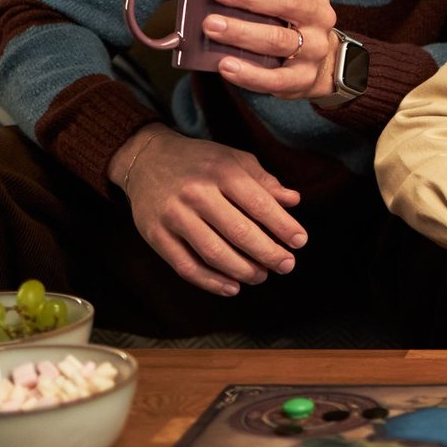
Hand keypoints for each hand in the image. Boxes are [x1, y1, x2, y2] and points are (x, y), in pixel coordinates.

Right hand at [111, 126, 304, 296]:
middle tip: (287, 265)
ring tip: (262, 276)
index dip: (283, 226)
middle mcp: (196, 193)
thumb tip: (294, 201)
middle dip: (268, 253)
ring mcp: (173, 216)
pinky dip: (211, 282)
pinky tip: (232, 287)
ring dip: (243, 270)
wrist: (146, 158)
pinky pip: (185, 266)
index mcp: (221, 171)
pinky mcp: (155, 235)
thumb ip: (264, 181)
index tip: (300, 242)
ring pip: (213, 253)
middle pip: (238, 232)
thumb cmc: (200, 161)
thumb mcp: (234, 159)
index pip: (259, 204)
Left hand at [202, 0, 339, 99]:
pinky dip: (249, 73)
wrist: (319, 61)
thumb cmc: (289, 19)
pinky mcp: (303, 78)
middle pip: (289, 2)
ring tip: (211, 25)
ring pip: (279, 40)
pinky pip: (276, 79)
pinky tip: (225, 65)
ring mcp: (314, 49)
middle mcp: (320, 17)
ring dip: (242, 32)